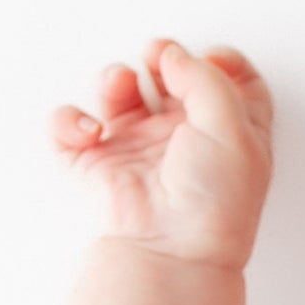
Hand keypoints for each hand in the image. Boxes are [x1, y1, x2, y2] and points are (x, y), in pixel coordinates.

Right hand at [49, 38, 275, 268]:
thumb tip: (173, 54)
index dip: (220, 61)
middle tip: (157, 58)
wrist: (172, 249)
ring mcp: (139, 146)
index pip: (232, 82)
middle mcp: (185, 135)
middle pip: (170, 76)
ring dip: (114, 77)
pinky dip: (71, 121)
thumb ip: (206, 79)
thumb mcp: (233, 129)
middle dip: (160, 57)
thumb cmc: (213, 200)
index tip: (208, 58)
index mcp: (230, 130)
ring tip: (120, 87)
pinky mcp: (98, 162)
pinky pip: (71, 126)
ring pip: (119, 91)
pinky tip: (92, 132)